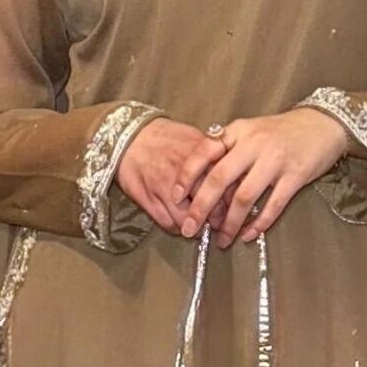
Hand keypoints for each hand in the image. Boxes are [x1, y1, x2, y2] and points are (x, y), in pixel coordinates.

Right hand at [115, 116, 228, 233]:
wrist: (130, 138)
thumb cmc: (166, 139)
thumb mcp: (195, 139)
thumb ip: (215, 158)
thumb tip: (236, 177)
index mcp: (202, 156)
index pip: (227, 187)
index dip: (233, 203)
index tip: (235, 209)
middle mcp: (185, 173)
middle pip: (211, 208)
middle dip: (218, 220)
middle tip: (220, 223)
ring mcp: (166, 188)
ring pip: (189, 220)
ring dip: (197, 228)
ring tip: (199, 226)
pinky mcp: (149, 200)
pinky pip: (169, 224)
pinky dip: (178, 228)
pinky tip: (181, 223)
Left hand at [171, 108, 352, 247]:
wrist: (323, 125)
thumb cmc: (283, 132)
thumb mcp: (251, 131)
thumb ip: (229, 150)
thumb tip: (202, 182)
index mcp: (238, 131)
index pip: (204, 152)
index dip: (187, 175)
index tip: (175, 197)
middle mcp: (254, 144)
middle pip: (219, 179)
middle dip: (201, 207)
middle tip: (190, 229)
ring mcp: (275, 160)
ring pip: (244, 197)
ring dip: (230, 223)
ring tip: (222, 240)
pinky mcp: (295, 176)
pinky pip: (273, 205)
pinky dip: (259, 224)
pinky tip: (249, 235)